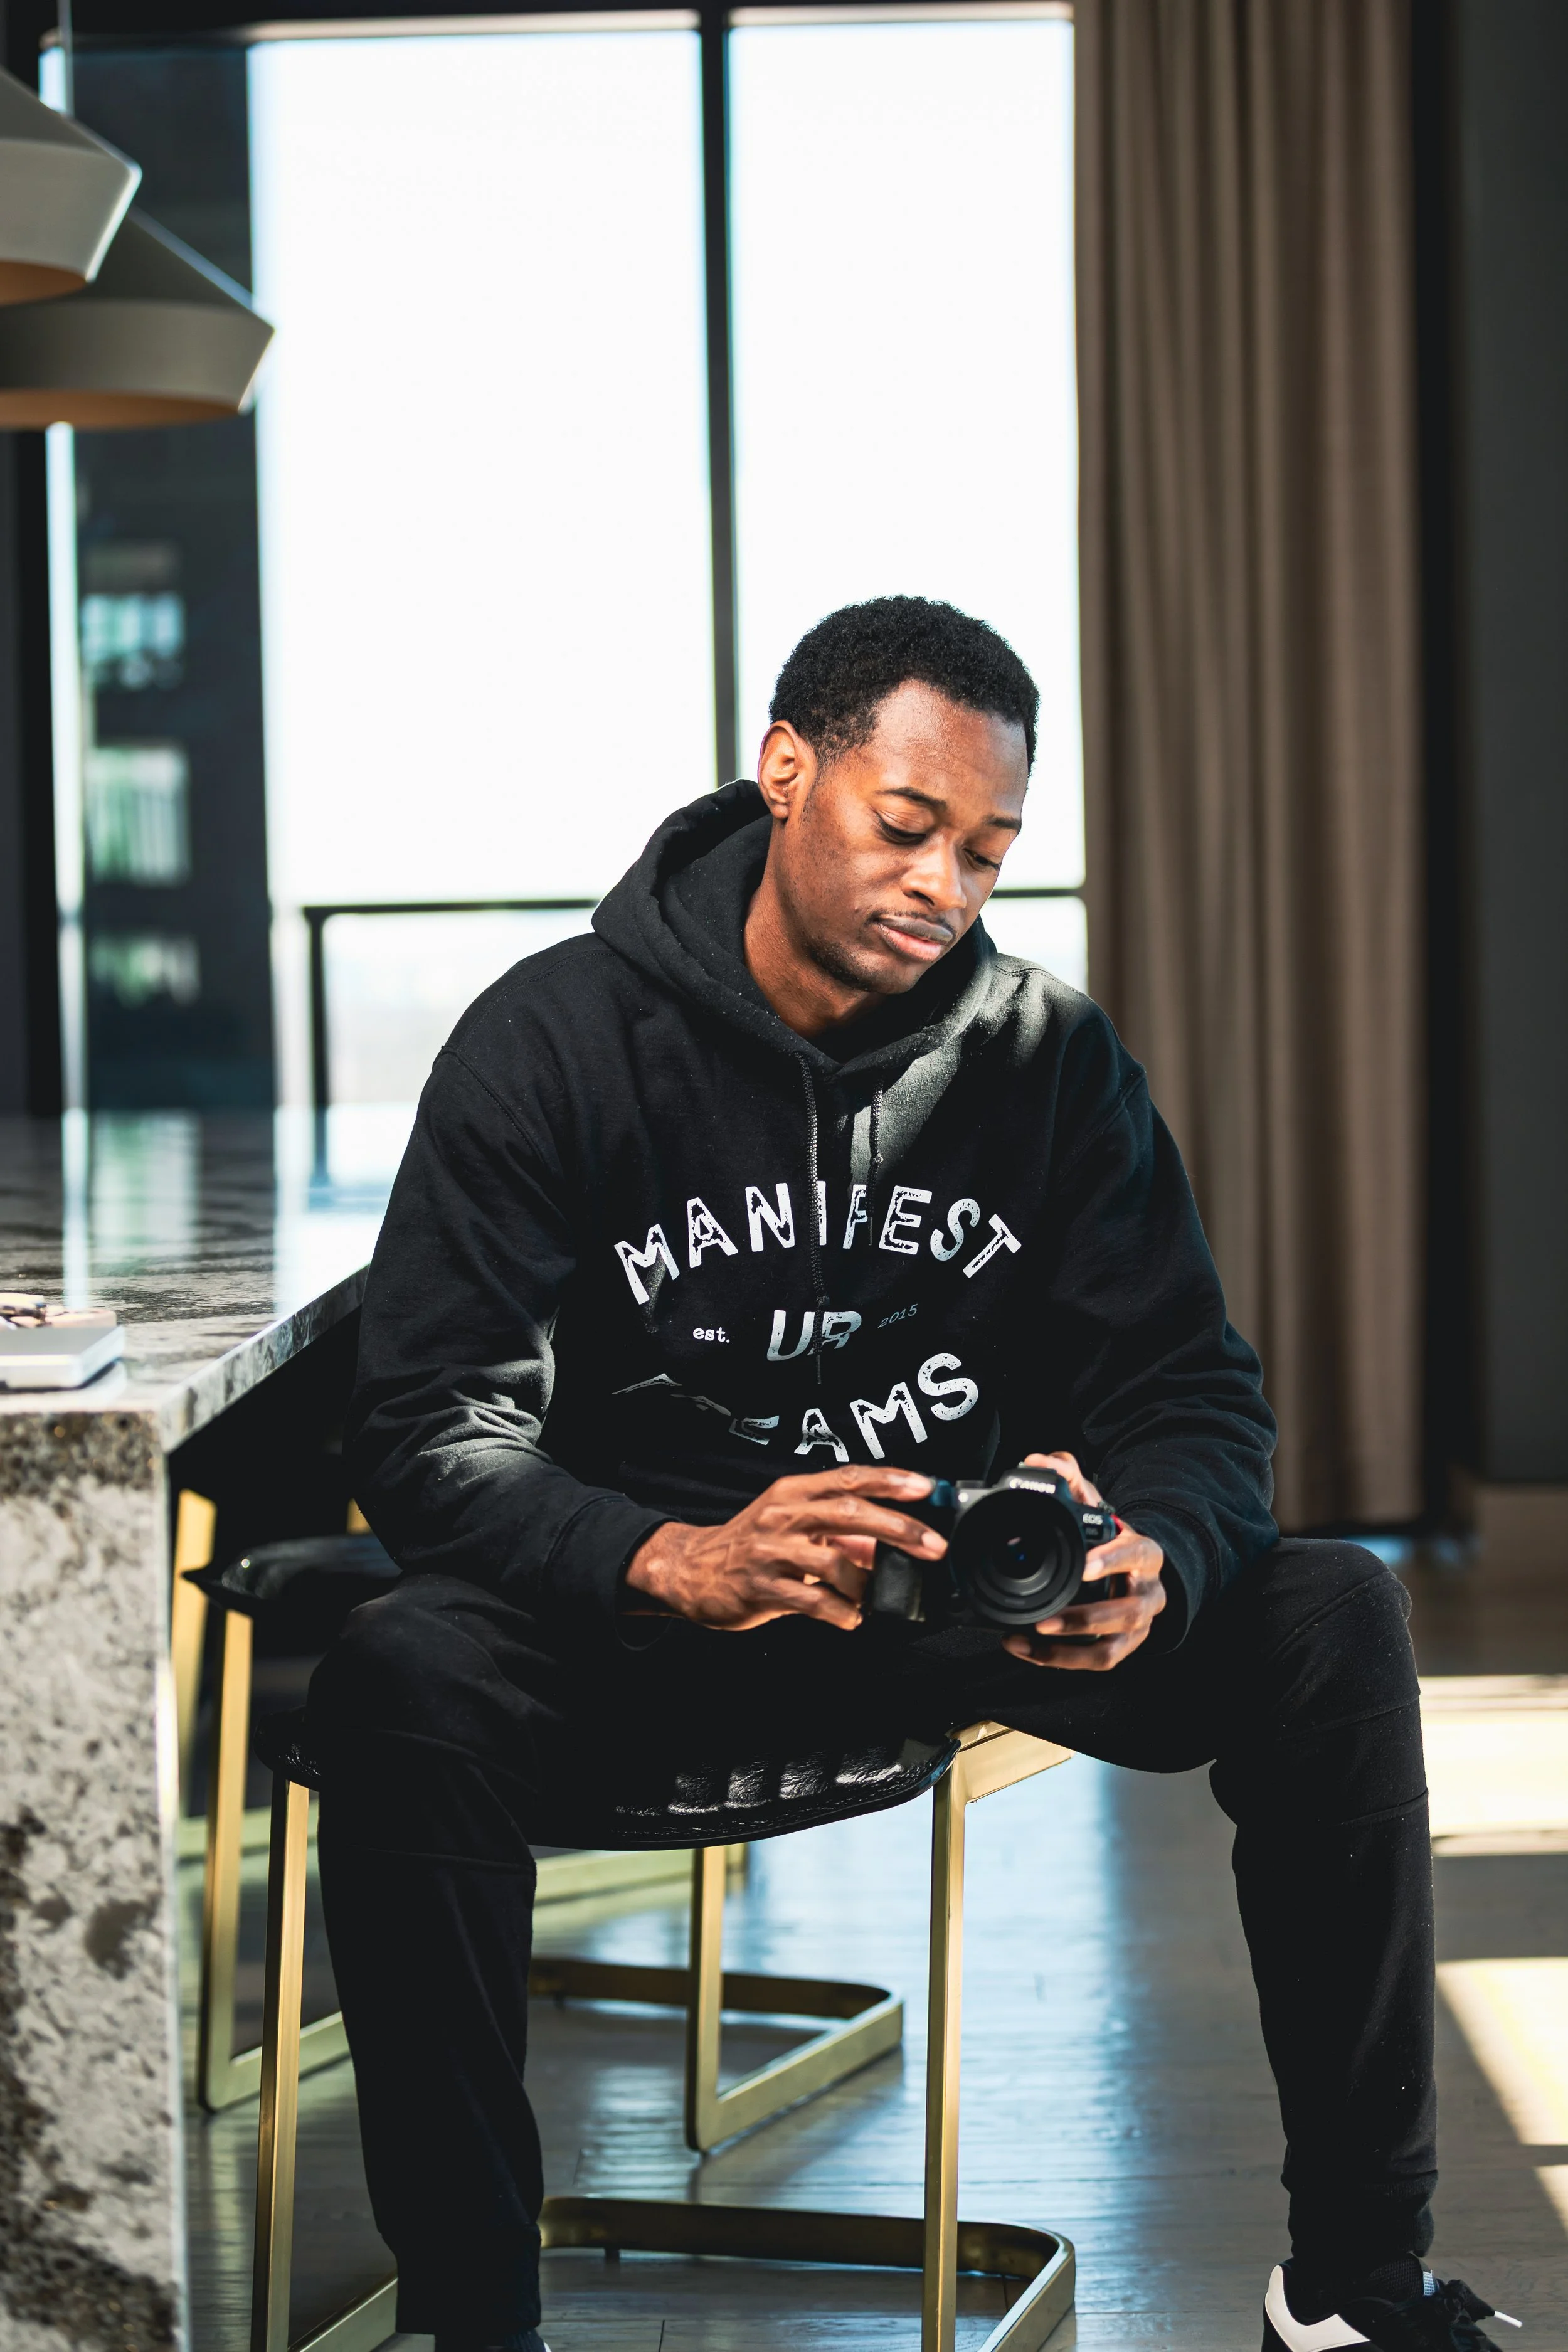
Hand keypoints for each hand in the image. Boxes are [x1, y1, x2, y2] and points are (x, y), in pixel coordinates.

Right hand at [625, 1465, 945, 1632]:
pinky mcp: (762, 1586)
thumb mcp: (792, 1526)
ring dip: (866, 1583)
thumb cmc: (750, 1546)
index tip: (925, 1487)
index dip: (890, 1480)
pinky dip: (841, 1612)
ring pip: (834, 1561)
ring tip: (875, 1595)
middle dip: (899, 1528)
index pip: (850, 1477)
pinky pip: (812, 1600)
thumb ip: (839, 1532)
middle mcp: (783, 1514)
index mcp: (794, 1492)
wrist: (693, 1570)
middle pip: (850, 1512)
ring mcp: (771, 1550)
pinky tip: (851, 1617)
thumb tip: (887, 1544)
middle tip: (932, 1546)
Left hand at [1000, 1451, 1165, 1671]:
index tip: (1084, 1566)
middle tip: (1046, 1619)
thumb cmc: (1109, 1539)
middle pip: (1127, 1612)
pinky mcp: (1122, 1647)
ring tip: (1033, 1636)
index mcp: (1144, 1553)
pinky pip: (1096, 1661)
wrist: (1137, 1571)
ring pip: (1113, 1646)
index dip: (1113, 1561)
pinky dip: (1060, 1659)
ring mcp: (1138, 1626)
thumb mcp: (1095, 1507)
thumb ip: (1069, 1480)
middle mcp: (1148, 1593)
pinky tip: (1026, 1648)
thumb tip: (1038, 1460)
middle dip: (1086, 1618)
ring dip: (1071, 1647)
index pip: (1137, 1554)